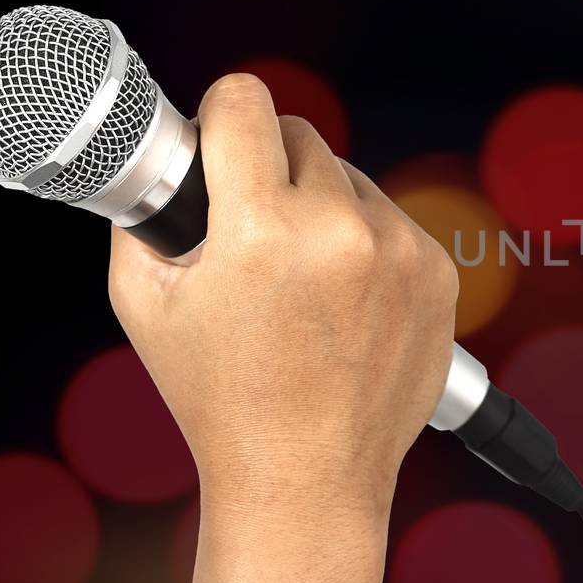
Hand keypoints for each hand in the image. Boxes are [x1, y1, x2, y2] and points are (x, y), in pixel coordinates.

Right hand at [107, 73, 458, 582]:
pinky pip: (391, 221)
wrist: (306, 479)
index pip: (245, 103)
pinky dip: (366, 244)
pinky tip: (342, 302)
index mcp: (263, 231)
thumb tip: (167, 154)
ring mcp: (400, 251)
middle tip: (250, 227)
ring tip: (300, 281)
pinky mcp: (439, 273)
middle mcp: (341, 231)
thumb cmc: (218, 397)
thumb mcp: (143, 301)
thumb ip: (149, 210)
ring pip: (350, 179)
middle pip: (300, 136)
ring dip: (323, 207)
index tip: (217, 133)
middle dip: (269, 169)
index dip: (221, 113)